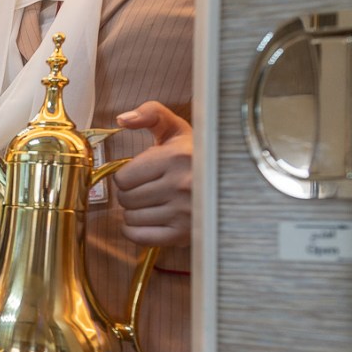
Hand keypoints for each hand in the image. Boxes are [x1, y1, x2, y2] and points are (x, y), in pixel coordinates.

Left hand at [113, 101, 192, 247]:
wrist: (229, 184)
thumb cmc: (194, 155)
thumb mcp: (176, 128)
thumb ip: (150, 114)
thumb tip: (122, 119)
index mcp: (176, 158)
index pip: (123, 177)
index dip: (127, 176)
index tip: (140, 174)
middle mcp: (181, 185)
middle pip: (125, 198)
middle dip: (129, 193)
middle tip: (145, 188)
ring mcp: (184, 212)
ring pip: (130, 218)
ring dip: (134, 212)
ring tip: (151, 202)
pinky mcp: (184, 234)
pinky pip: (139, 237)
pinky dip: (135, 231)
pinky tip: (147, 220)